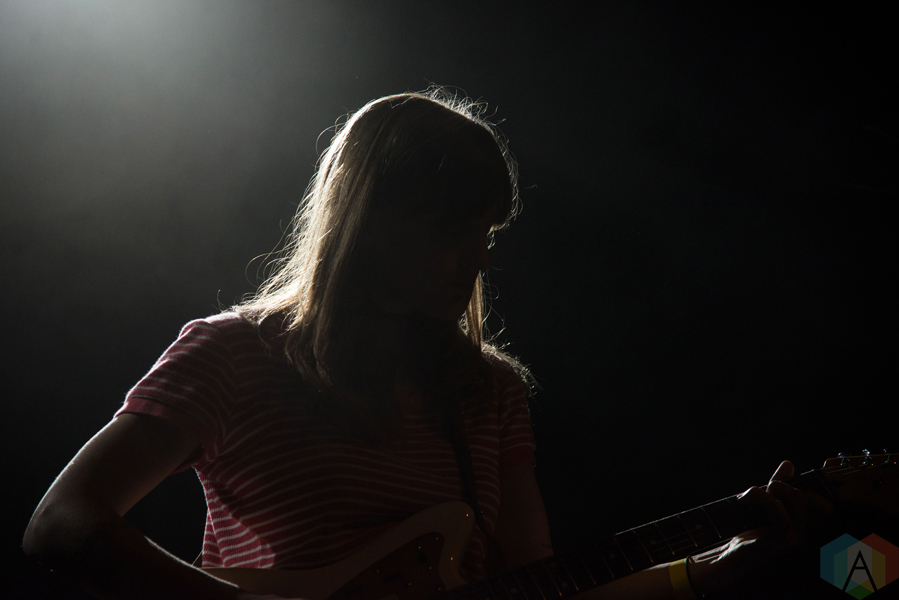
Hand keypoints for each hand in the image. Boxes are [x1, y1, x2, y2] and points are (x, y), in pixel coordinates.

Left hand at [689, 460, 831, 595]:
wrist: (729, 556)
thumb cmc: (746, 530)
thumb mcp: (762, 503)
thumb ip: (777, 485)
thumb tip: (789, 463)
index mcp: (801, 525)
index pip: (824, 505)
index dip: (812, 487)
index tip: (786, 480)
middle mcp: (803, 533)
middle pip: (805, 496)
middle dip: (782, 484)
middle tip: (763, 488)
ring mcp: (794, 539)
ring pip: (797, 499)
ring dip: (771, 488)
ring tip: (750, 494)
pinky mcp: (780, 542)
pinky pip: (780, 512)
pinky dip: (762, 498)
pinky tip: (744, 500)